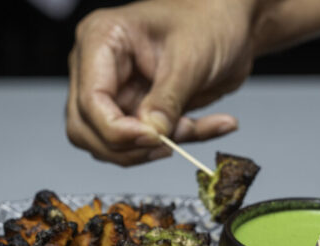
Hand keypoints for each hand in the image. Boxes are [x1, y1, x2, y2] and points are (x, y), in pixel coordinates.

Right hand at [66, 0, 259, 165]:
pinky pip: (142, 143)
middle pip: (88, 128)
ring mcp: (115, 91)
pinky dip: (173, 143)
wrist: (231, 25)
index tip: (153, 139)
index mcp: (101, 40)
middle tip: (167, 144)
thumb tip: (152, 132)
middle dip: (128, 146)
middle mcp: (99, 68)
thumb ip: (168, 99)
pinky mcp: (134, 110)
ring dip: (151, 149)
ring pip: (110, 144)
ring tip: (192, 128)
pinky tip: (204, 127)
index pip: (90, 100)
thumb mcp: (192, 58)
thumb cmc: (210, 21)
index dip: (117, 130)